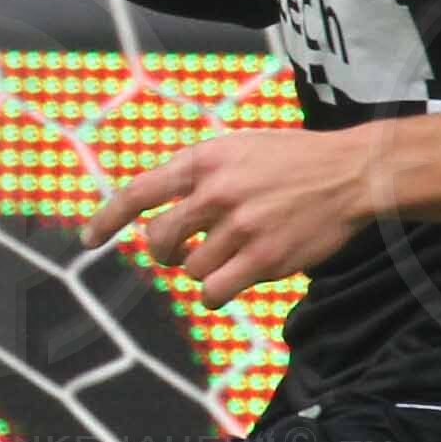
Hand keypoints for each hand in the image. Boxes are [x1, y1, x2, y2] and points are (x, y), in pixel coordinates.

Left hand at [86, 127, 383, 305]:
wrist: (351, 174)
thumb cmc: (294, 161)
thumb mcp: (239, 148)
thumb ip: (200, 175)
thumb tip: (163, 211)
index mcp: (204, 160)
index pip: (138, 192)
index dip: (107, 219)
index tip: (88, 240)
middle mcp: (215, 193)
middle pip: (158, 241)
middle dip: (164, 253)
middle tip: (184, 252)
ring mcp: (239, 228)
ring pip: (189, 270)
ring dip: (203, 270)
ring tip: (233, 253)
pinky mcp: (262, 259)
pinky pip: (213, 292)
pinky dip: (215, 293)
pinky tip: (233, 280)